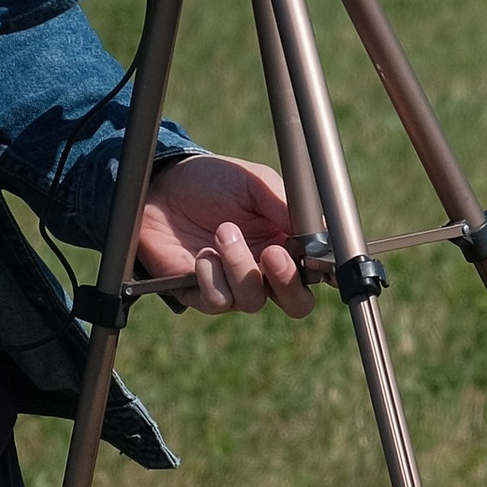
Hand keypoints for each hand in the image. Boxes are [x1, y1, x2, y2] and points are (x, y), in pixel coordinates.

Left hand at [133, 153, 313, 317]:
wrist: (164, 185)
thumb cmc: (213, 182)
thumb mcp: (256, 184)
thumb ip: (287, 205)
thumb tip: (318, 230)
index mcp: (286, 246)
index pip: (316, 273)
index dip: (322, 271)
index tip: (308, 251)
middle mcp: (264, 273)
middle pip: (296, 303)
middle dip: (288, 283)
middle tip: (272, 253)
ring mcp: (233, 286)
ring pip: (252, 301)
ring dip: (240, 266)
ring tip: (223, 231)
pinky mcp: (199, 293)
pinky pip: (217, 299)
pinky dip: (212, 275)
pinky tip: (204, 253)